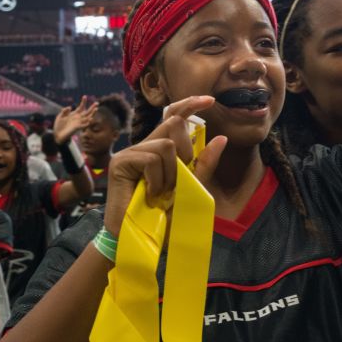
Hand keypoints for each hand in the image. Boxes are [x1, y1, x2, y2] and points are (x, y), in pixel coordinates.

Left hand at [54, 97, 99, 144]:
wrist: (57, 135)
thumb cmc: (59, 126)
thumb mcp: (60, 116)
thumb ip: (64, 111)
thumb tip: (70, 107)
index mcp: (74, 114)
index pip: (81, 107)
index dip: (83, 102)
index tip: (85, 96)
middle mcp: (78, 118)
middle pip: (87, 112)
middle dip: (92, 107)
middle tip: (97, 103)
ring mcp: (78, 123)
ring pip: (88, 118)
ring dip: (92, 114)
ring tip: (96, 109)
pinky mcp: (77, 128)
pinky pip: (84, 125)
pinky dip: (88, 122)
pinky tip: (91, 119)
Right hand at [103, 96, 225, 235]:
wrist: (138, 240)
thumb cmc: (162, 218)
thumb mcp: (190, 190)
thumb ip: (203, 166)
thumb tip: (220, 138)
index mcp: (160, 150)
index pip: (174, 116)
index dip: (190, 104)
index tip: (210, 100)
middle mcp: (145, 146)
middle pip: (173, 124)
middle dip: (186, 151)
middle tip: (178, 180)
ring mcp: (131, 153)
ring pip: (165, 144)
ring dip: (172, 172)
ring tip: (162, 193)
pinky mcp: (121, 162)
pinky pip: (151, 159)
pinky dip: (158, 179)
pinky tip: (151, 194)